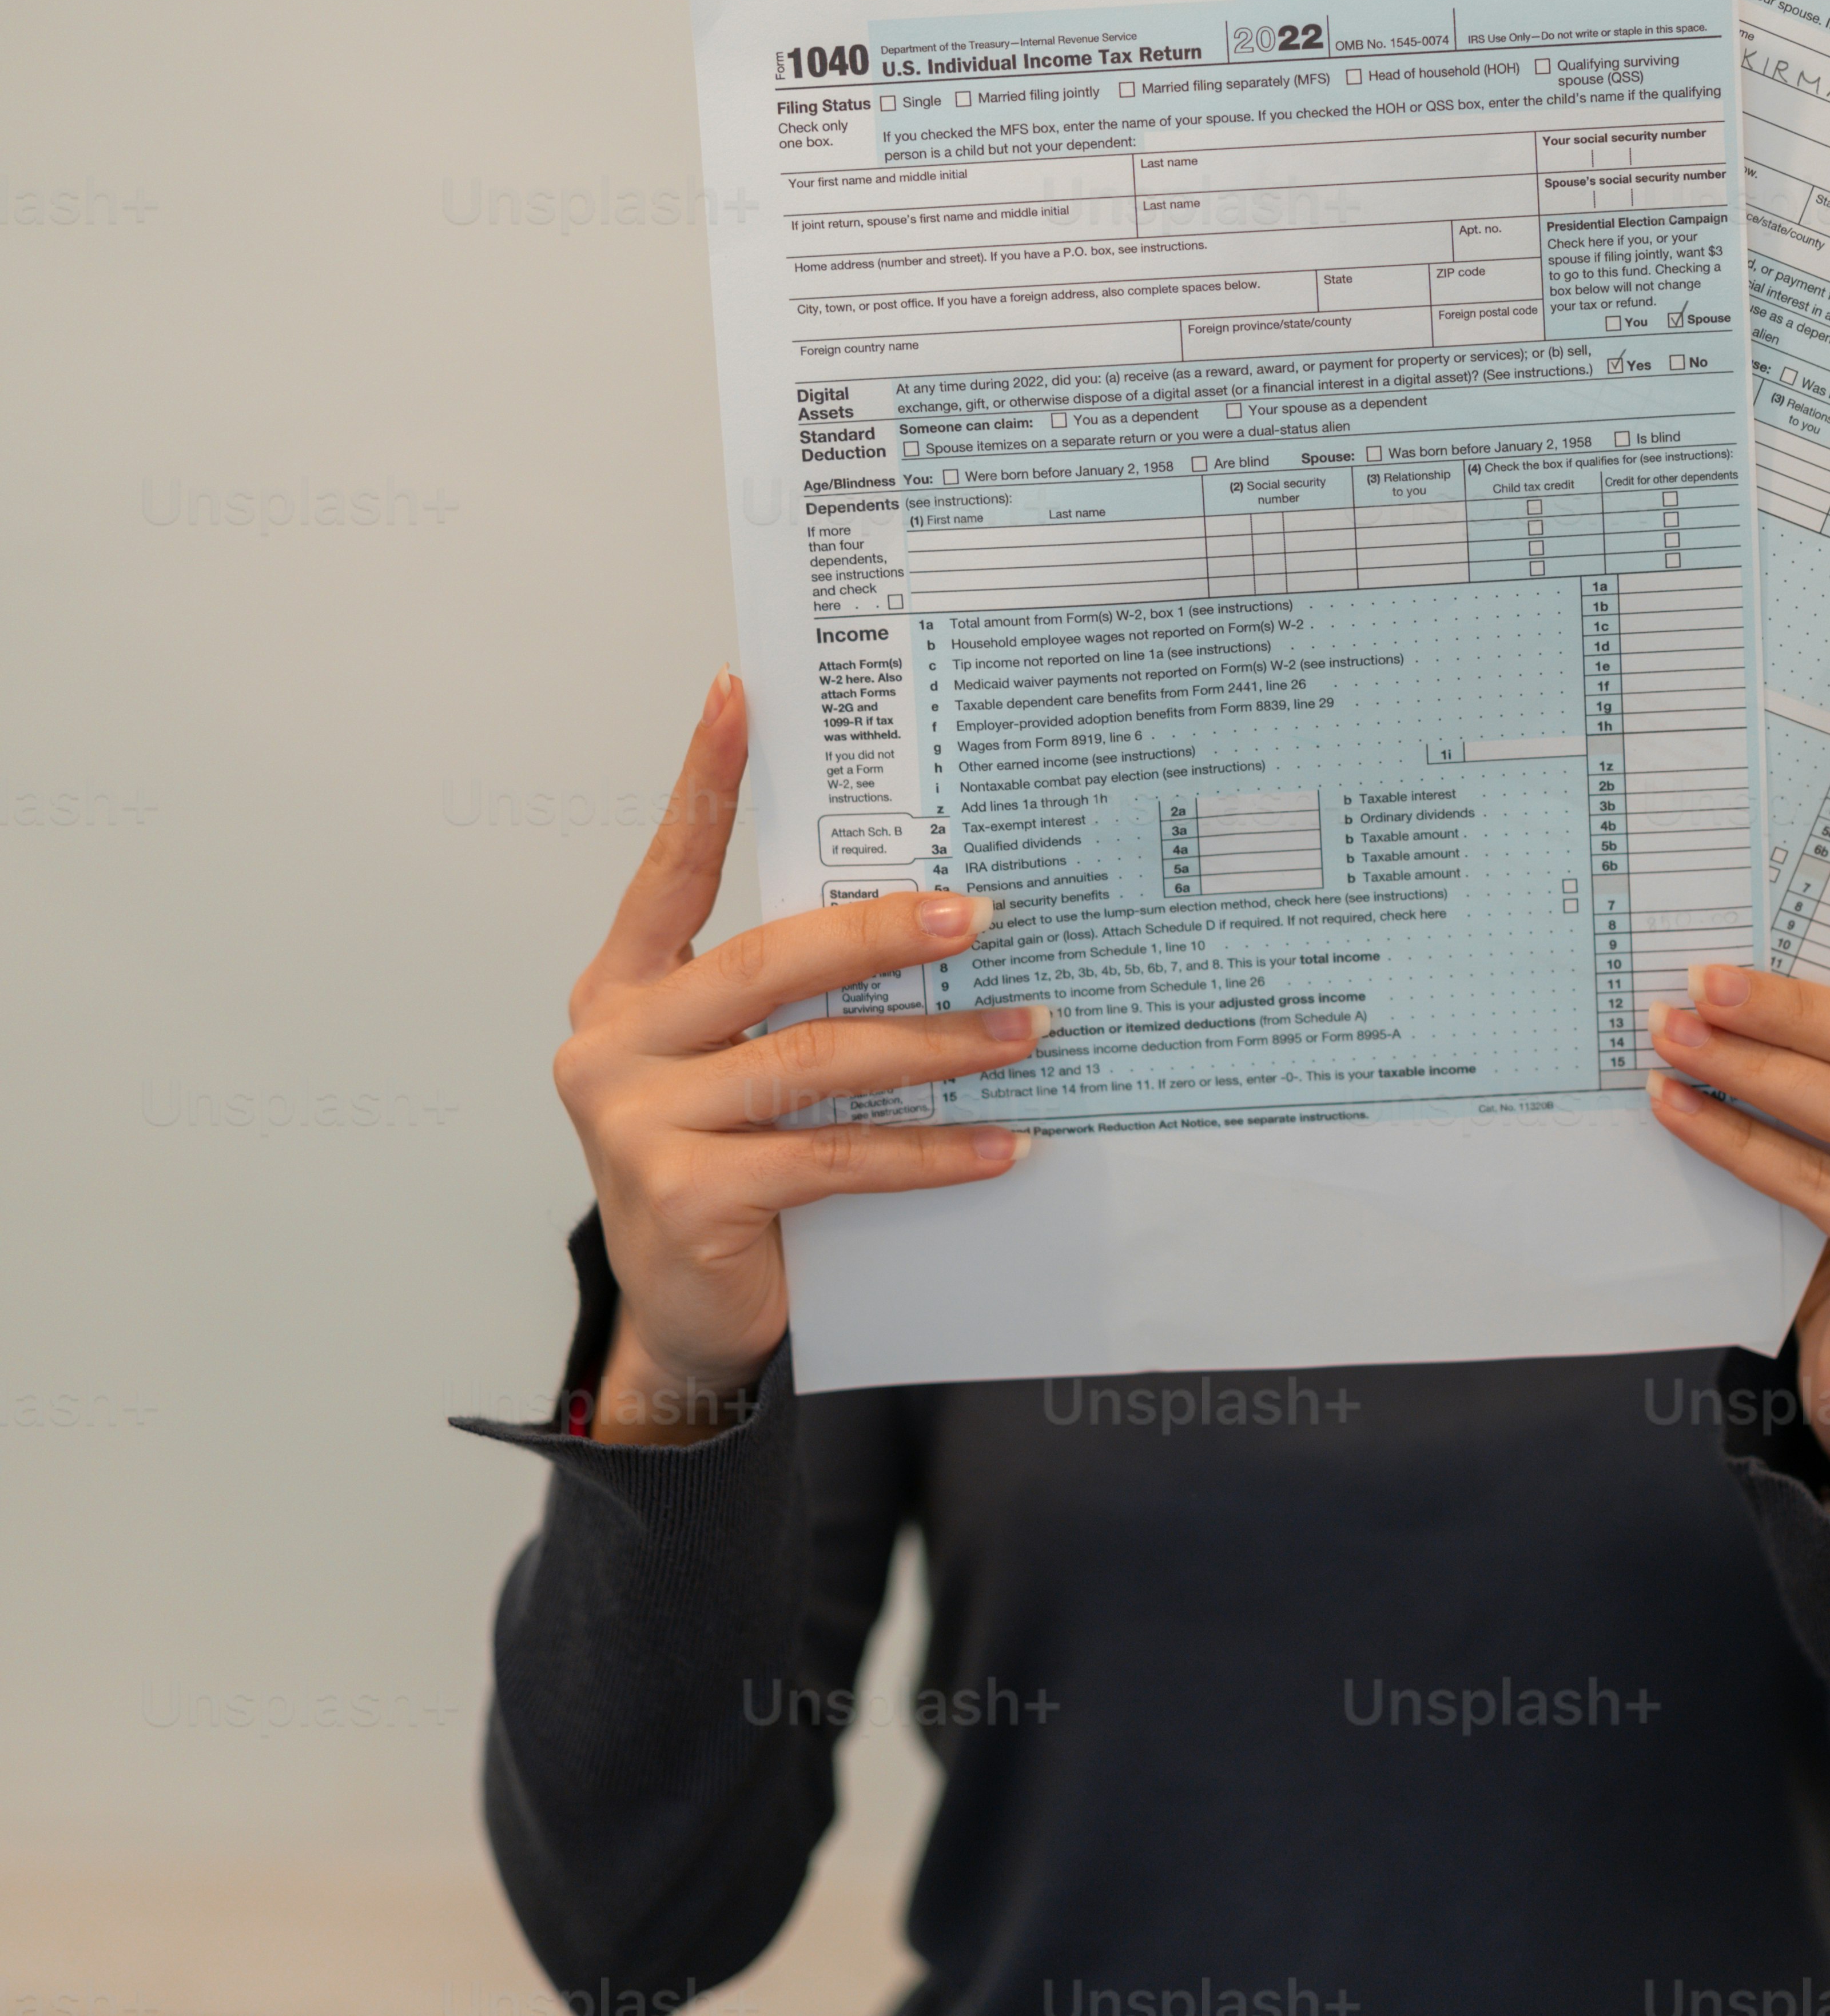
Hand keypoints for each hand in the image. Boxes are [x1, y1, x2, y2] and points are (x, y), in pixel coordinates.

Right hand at [550, 672, 1046, 1444]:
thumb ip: (781, 1004)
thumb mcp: (733, 1071)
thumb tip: (918, 917)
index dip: (703, 781)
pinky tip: (998, 1142)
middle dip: (883, 931)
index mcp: (622, 992)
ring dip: (937, 1045)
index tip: (738, 694)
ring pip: (816, 1061)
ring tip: (1027, 1030)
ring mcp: (640, 1122)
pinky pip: (836, 1156)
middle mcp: (615, 1045)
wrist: (686, 1321)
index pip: (667, 871)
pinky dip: (928, 1149)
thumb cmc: (724, 1173)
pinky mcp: (688, 1196)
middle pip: (768, 963)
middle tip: (980, 913)